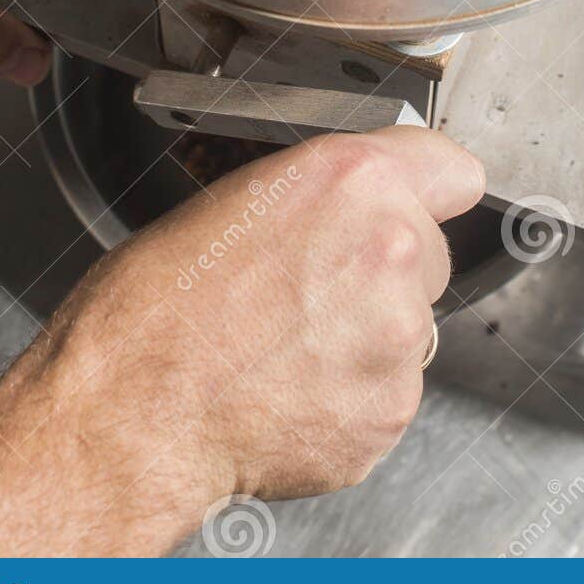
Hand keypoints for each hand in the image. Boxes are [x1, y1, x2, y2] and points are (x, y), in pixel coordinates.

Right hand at [0, 127, 484, 555]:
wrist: (129, 414)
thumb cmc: (155, 306)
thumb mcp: (240, 198)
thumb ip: (327, 194)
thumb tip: (362, 205)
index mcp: (354, 179)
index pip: (455, 169)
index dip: (428, 191)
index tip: (417, 205)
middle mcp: (392, 249)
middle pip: (428, 254)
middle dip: (383, 272)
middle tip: (309, 293)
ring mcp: (398, 336)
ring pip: (409, 328)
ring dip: (366, 338)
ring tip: (286, 349)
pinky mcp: (392, 410)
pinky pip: (389, 394)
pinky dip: (351, 399)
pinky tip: (290, 392)